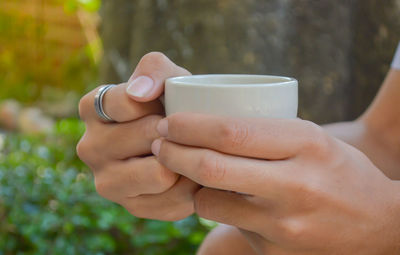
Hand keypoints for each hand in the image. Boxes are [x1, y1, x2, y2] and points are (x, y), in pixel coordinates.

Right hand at [77, 52, 200, 220]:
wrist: (185, 143)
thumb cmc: (174, 105)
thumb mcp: (169, 77)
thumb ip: (154, 69)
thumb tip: (140, 91)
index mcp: (92, 108)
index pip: (126, 101)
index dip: (159, 102)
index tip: (168, 105)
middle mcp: (90, 147)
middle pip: (149, 137)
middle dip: (176, 132)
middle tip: (184, 132)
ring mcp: (107, 181)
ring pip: (161, 173)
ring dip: (185, 161)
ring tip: (189, 153)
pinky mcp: (130, 206)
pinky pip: (172, 200)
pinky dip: (190, 187)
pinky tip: (188, 175)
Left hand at [152, 113, 399, 253]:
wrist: (377, 223)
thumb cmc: (338, 169)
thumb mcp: (311, 137)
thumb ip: (265, 132)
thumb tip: (207, 126)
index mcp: (305, 144)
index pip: (230, 132)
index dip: (188, 126)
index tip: (170, 122)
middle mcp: (294, 185)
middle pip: (211, 166)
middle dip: (172, 152)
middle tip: (159, 143)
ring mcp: (282, 224)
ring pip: (208, 202)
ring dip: (186, 182)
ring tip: (180, 167)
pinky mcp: (272, 249)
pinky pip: (225, 223)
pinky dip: (210, 205)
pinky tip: (212, 193)